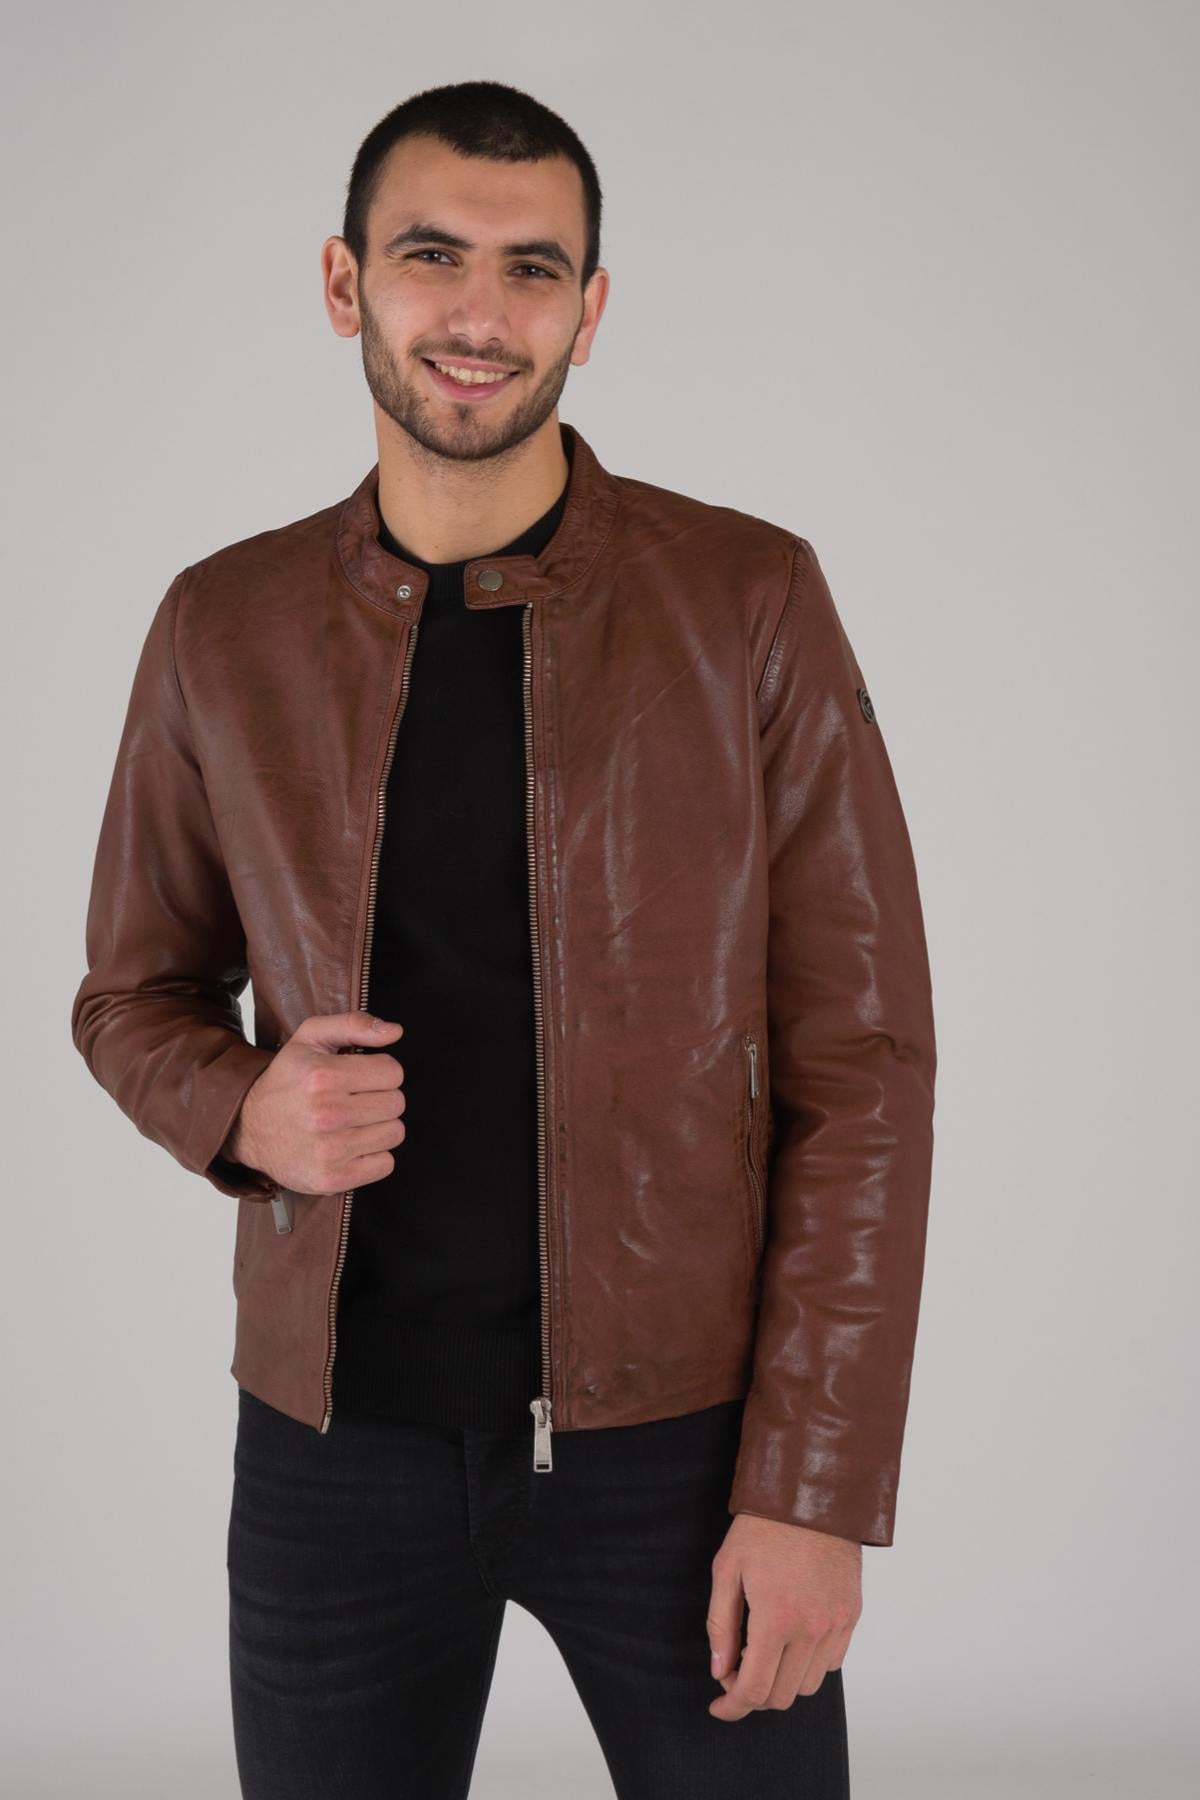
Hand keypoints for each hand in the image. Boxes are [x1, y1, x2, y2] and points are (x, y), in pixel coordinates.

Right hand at [223, 1011, 405, 1194]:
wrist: (248, 1128)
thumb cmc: (286, 1081)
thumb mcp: (310, 1038)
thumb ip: (353, 1024)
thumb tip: (395, 1031)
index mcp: (323, 1076)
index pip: (393, 1072)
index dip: (380, 1072)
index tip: (361, 1078)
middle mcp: (326, 1113)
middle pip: (396, 1103)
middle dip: (380, 1099)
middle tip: (355, 1100)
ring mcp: (330, 1150)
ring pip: (394, 1133)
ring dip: (378, 1127)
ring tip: (351, 1123)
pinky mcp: (333, 1178)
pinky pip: (385, 1164)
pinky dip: (373, 1156)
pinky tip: (350, 1146)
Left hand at [706, 1512, 861, 1719]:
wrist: (812, 1496)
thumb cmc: (765, 1527)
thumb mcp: (727, 1569)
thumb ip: (721, 1625)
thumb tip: (719, 1670)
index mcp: (776, 1620)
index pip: (754, 1689)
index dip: (733, 1707)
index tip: (719, 1706)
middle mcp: (811, 1630)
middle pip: (782, 1696)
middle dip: (754, 1694)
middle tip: (736, 1669)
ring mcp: (836, 1624)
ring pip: (809, 1685)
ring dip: (783, 1681)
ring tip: (764, 1652)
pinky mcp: (852, 1615)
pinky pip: (831, 1663)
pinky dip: (809, 1665)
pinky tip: (791, 1640)